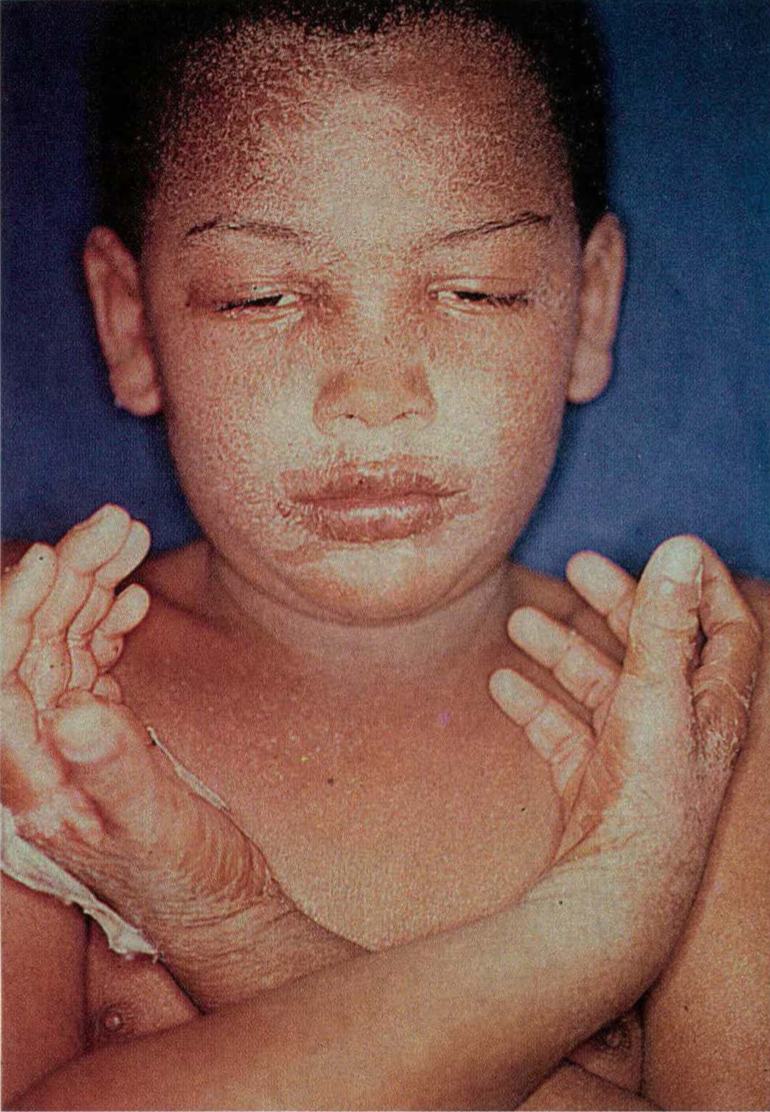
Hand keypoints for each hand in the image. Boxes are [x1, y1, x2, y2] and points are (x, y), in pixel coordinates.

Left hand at [1, 506, 269, 1007]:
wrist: (223, 907)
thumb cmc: (189, 883)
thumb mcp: (159, 832)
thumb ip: (116, 773)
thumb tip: (75, 711)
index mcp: (32, 781)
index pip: (2, 677)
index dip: (18, 613)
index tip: (54, 558)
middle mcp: (40, 755)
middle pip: (36, 644)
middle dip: (71, 577)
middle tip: (118, 524)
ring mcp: (70, 741)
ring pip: (64, 643)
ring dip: (93, 586)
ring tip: (131, 538)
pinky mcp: (102, 735)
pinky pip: (92, 661)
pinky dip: (110, 622)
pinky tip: (132, 597)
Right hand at [491, 536, 759, 994]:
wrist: (615, 892)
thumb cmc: (651, 795)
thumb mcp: (656, 694)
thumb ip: (663, 622)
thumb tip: (678, 549)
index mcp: (711, 703)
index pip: (728, 631)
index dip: (707, 587)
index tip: (676, 548)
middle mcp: (678, 726)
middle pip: (652, 649)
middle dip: (616, 604)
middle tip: (578, 565)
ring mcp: (633, 755)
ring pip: (598, 686)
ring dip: (561, 651)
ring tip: (519, 623)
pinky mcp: (593, 782)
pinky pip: (561, 730)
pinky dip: (534, 705)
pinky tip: (502, 685)